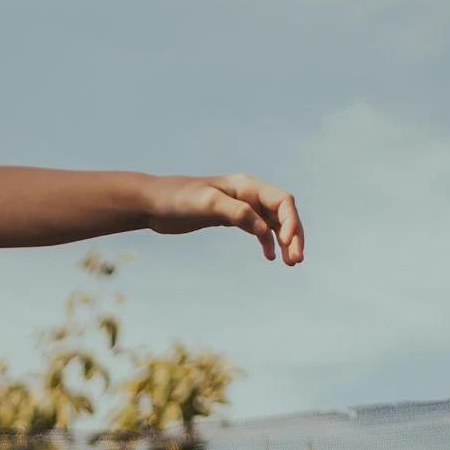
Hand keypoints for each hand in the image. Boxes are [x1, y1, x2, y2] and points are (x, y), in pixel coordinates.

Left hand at [148, 172, 303, 265]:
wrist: (153, 202)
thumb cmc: (177, 198)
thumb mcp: (206, 203)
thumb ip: (236, 212)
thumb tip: (263, 229)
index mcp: (246, 186)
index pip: (282, 201)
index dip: (291, 222)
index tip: (288, 243)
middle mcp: (248, 194)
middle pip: (283, 213)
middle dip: (294, 235)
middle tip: (297, 260)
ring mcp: (241, 206)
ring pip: (273, 223)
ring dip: (285, 241)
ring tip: (291, 263)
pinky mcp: (230, 218)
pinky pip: (258, 230)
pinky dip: (268, 242)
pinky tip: (270, 257)